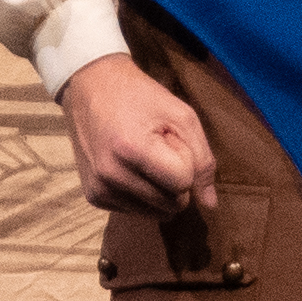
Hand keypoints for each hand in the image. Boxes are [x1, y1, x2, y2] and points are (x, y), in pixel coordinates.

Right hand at [59, 52, 219, 223]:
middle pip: (172, 203)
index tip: (170, 140)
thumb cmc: (141, 96)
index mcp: (132, 150)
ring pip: (157, 213)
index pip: (183, 183)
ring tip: (144, 159)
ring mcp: (100, 189)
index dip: (185, 161)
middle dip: (174, 179)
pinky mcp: (93, 197)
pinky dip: (142, 195)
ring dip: (160, 190)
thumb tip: (210, 204)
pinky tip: (130, 168)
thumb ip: (202, 159)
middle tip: (157, 149)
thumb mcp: (181, 116)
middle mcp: (111, 176)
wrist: (91, 87)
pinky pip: (137, 211)